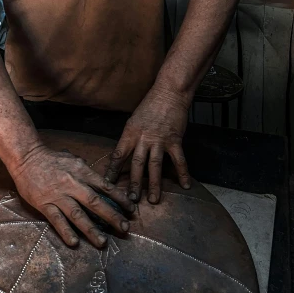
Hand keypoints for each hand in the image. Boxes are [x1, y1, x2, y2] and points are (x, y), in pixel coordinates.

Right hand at [11, 144, 134, 247]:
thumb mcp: (72, 158)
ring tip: (103, 242)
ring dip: (91, 229)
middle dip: (111, 216)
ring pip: (77, 214)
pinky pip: (56, 220)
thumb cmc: (51, 158)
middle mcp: (72, 184)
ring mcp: (58, 195)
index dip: (119, 199)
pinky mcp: (44, 204)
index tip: (131, 210)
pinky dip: (66, 231)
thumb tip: (100, 180)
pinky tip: (74, 242)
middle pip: (95, 202)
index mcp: (81, 171)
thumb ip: (86, 170)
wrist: (26, 157)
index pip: (105, 186)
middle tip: (125, 229)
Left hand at [105, 87, 190, 203]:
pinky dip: (182, 173)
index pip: (118, 154)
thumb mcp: (134, 120)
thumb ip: (131, 138)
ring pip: (155, 165)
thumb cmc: (150, 105)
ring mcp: (160, 140)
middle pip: (136, 163)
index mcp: (130, 132)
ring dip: (154, 184)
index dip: (112, 170)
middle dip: (133, 183)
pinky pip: (179, 160)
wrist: (169, 93)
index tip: (107, 184)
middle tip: (131, 199)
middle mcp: (143, 138)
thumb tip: (124, 155)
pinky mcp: (174, 140)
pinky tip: (185, 185)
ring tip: (153, 199)